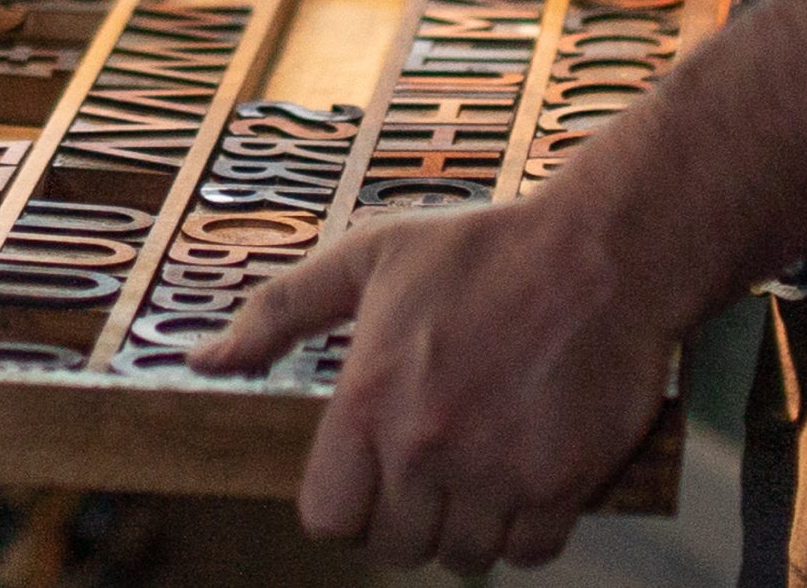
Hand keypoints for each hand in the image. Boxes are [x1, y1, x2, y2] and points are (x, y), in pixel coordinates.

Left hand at [189, 196, 685, 573]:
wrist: (601, 251)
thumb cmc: (479, 249)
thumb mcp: (367, 257)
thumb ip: (279, 313)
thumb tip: (205, 362)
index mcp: (369, 399)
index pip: (329, 521)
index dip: (344, 506)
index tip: (366, 478)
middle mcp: (427, 447)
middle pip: (395, 547)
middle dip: (405, 518)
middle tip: (426, 470)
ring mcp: (497, 471)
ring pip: (463, 557)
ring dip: (465, 527)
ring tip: (476, 469)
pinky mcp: (564, 483)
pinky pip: (530, 553)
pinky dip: (524, 531)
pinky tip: (522, 479)